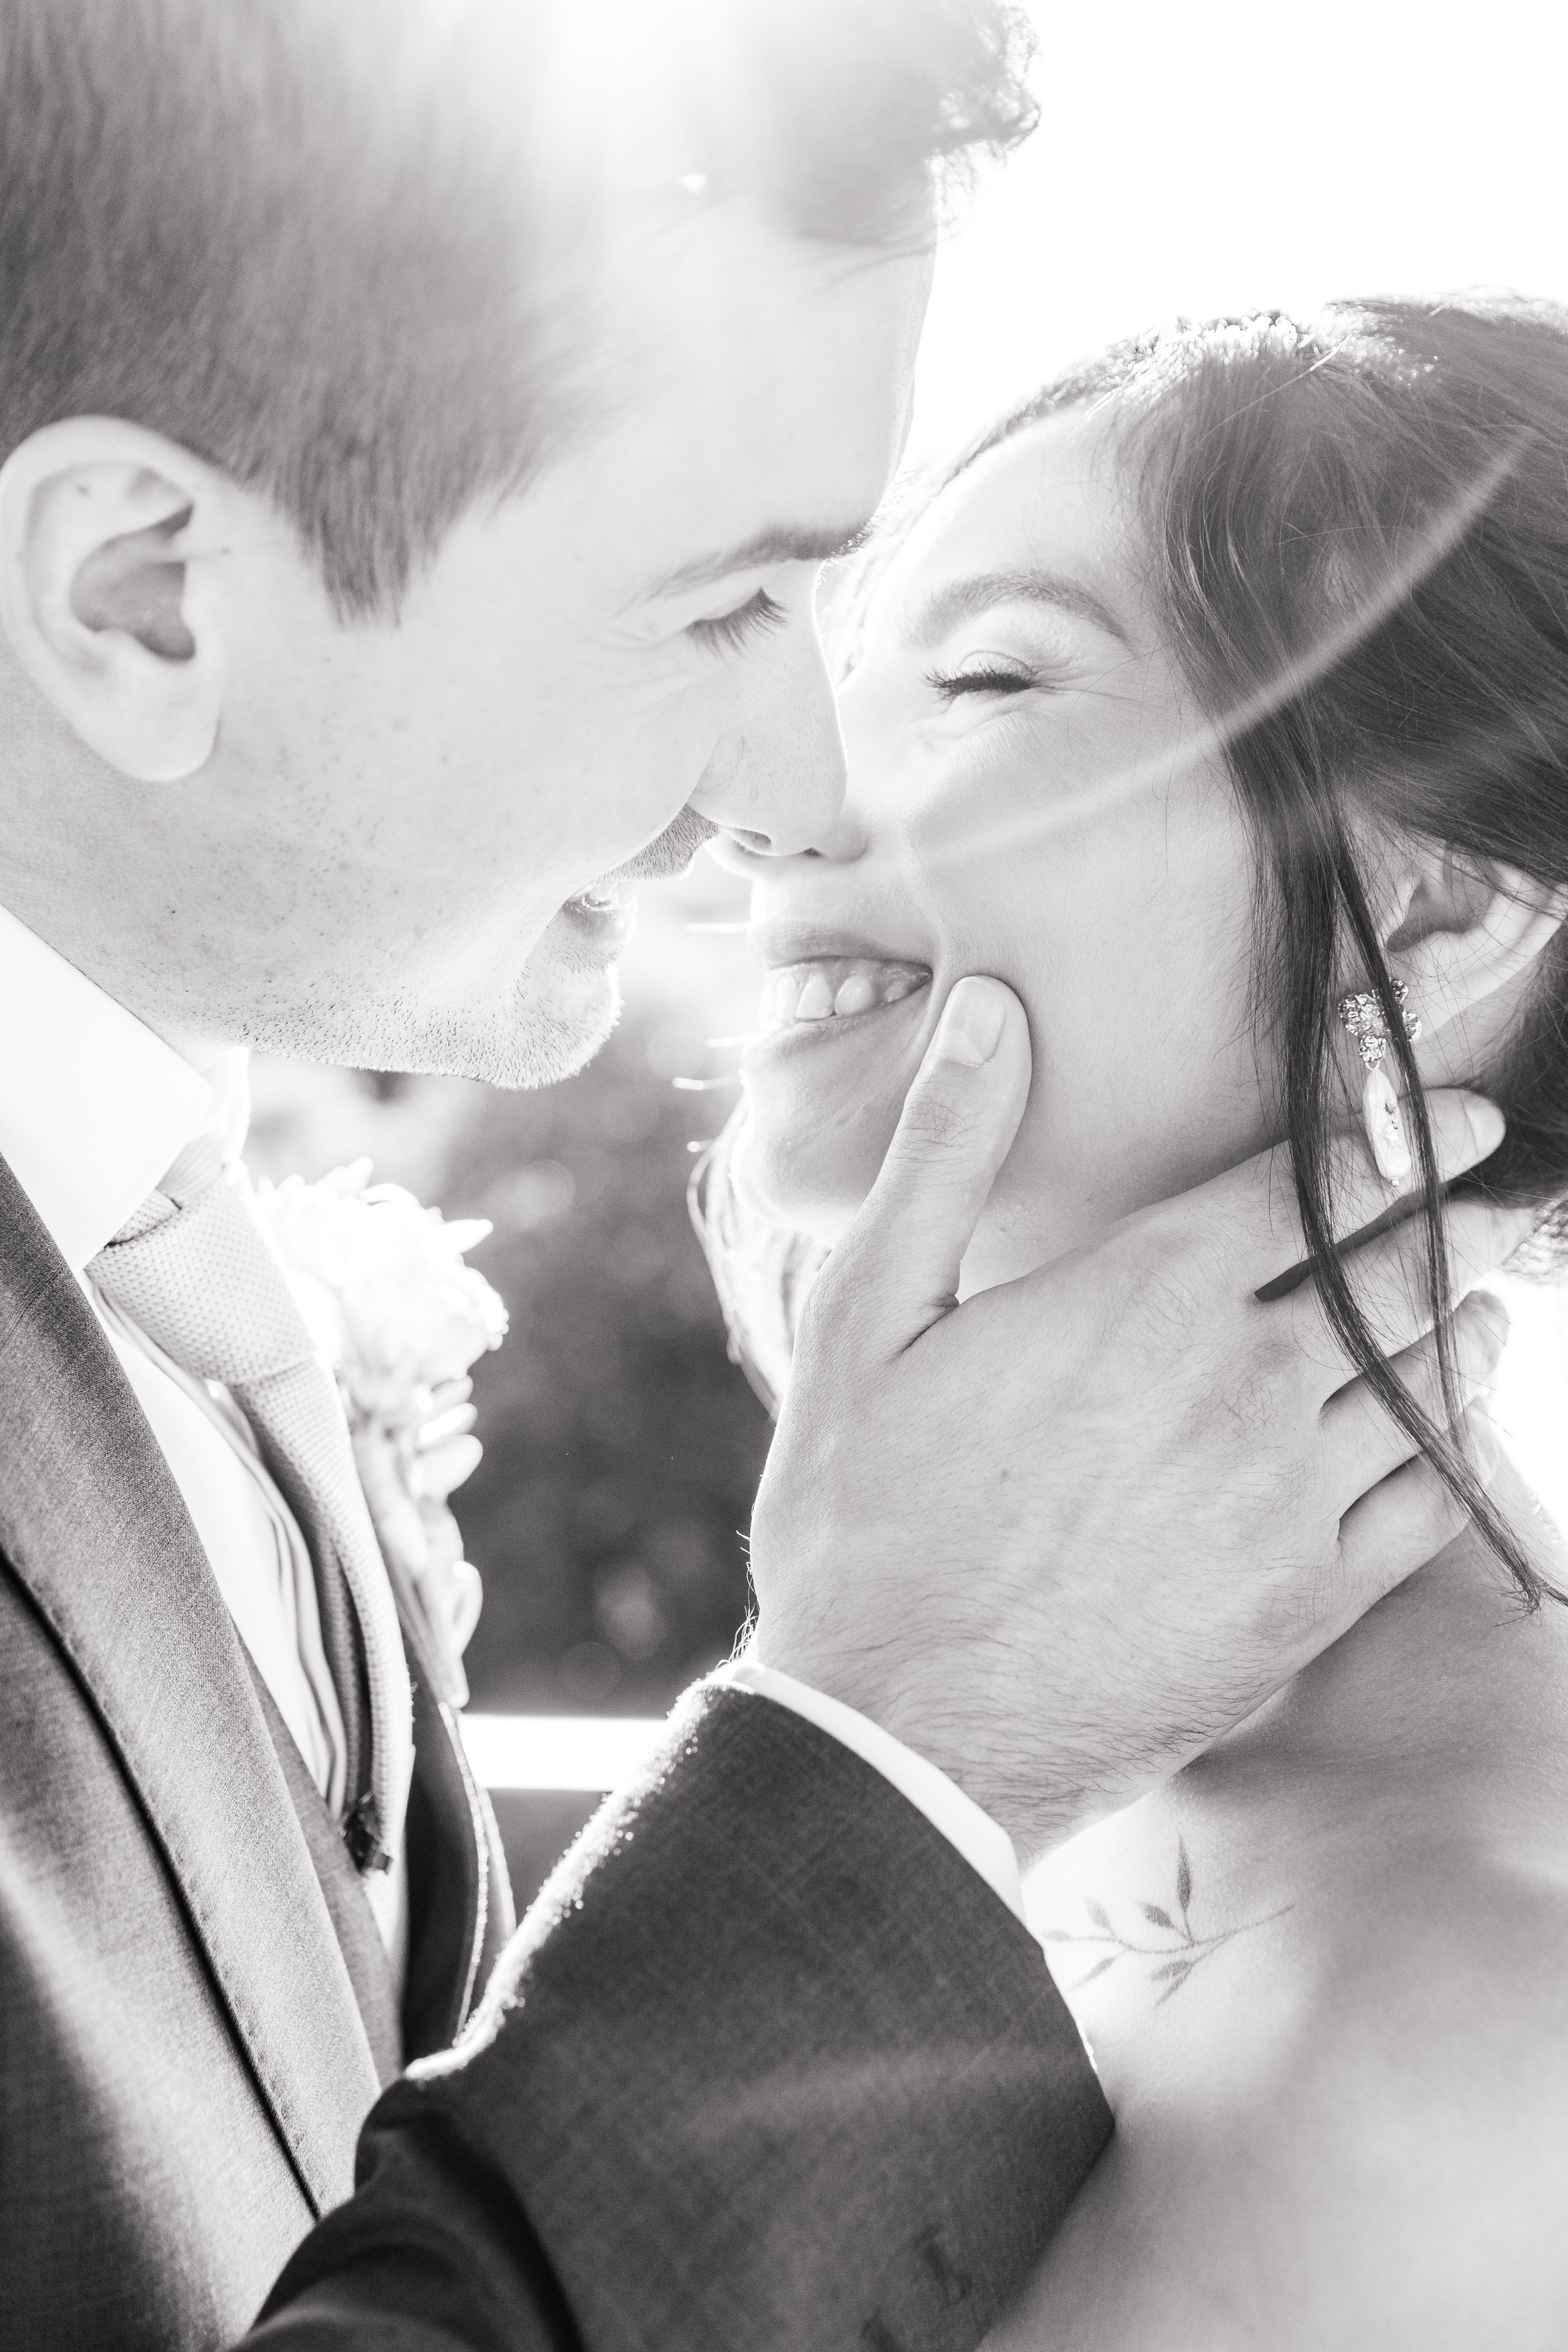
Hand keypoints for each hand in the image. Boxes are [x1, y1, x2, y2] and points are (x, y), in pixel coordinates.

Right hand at [747, 976, 1532, 1865]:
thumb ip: (946, 1152)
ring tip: (1494, 1288)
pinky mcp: (1308, 1602)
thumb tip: (992, 1008)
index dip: (1397, 1132)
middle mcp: (1245, 1382)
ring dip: (1468, 1319)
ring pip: (1423, 1379)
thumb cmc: (865, 1519)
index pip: (1314, 1179)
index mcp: (1146, 1293)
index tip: (1459, 1113)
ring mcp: (1290, 1497)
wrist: (902, 1729)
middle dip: (1460, 1213)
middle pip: (1393, 1269)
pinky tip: (1460, 1420)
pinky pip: (1427, 1501)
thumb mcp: (865, 1317)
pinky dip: (1460, 1442)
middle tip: (1506, 1184)